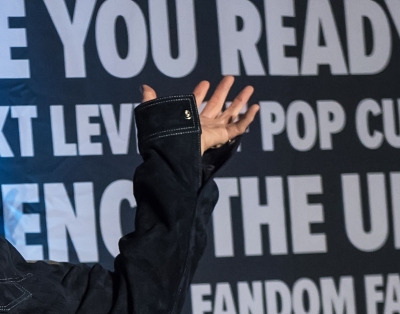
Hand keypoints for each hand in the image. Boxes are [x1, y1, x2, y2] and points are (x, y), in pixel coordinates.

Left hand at [142, 76, 259, 153]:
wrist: (176, 149)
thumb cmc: (165, 134)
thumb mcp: (155, 113)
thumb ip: (150, 101)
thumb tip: (143, 87)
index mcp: (188, 120)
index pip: (195, 103)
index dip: (200, 93)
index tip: (205, 82)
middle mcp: (203, 124)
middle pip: (217, 104)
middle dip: (223, 91)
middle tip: (230, 78)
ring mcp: (214, 130)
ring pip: (231, 113)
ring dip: (240, 101)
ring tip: (249, 88)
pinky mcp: (223, 136)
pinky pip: (239, 127)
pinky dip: (248, 117)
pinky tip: (255, 107)